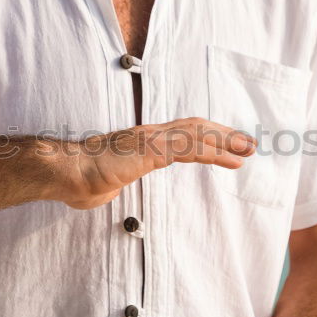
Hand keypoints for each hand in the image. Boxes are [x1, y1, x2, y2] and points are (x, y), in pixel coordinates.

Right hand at [52, 117, 255, 209]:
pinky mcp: (152, 150)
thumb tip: (109, 189)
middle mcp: (150, 134)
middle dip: (224, 135)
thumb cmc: (82, 180)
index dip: (207, 137)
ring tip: (249, 149)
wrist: (67, 173)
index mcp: (142, 141)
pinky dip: (215, 151)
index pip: (182, 134)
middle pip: (196, 128)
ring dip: (227, 141)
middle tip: (249, 144)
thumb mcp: (107, 181)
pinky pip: (190, 148)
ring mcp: (151, 140)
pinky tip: (231, 159)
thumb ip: (114, 182)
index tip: (228, 146)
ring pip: (198, 135)